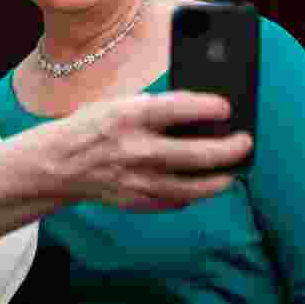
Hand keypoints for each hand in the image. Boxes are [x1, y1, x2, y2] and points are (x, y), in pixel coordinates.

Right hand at [49, 91, 253, 210]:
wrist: (60, 163)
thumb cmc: (93, 127)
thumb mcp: (119, 104)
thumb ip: (155, 107)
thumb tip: (197, 112)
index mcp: (129, 117)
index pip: (177, 109)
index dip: (206, 107)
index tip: (227, 107)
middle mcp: (136, 150)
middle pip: (194, 155)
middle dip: (227, 149)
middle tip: (245, 142)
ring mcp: (137, 180)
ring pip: (191, 187)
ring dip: (218, 179)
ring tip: (233, 172)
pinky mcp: (137, 201)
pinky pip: (175, 201)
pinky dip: (193, 194)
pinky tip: (204, 185)